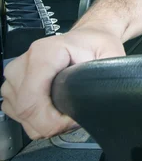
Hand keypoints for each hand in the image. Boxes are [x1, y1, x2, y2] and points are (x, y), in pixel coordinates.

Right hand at [1, 27, 124, 139]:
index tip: (72, 119)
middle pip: (24, 112)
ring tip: (65, 108)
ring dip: (43, 121)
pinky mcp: (12, 84)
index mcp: (44, 53)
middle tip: (73, 116)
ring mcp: (15, 74)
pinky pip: (17, 113)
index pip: (31, 102)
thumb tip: (103, 100)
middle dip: (50, 124)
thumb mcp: (111, 56)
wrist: (89, 36)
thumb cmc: (98, 44)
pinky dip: (35, 118)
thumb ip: (107, 76)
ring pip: (20, 115)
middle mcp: (24, 63)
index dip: (52, 121)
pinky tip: (54, 108)